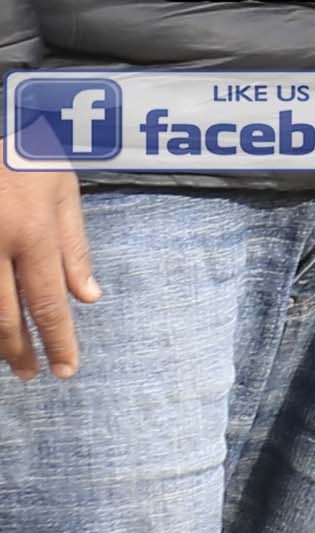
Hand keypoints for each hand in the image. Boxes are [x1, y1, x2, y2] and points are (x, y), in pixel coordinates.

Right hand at [0, 164, 98, 376]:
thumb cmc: (28, 157)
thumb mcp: (63, 193)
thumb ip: (75, 248)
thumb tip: (88, 299)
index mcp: (31, 232)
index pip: (48, 301)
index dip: (57, 340)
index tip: (65, 370)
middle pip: (4, 315)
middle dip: (19, 350)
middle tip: (31, 375)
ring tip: (8, 359)